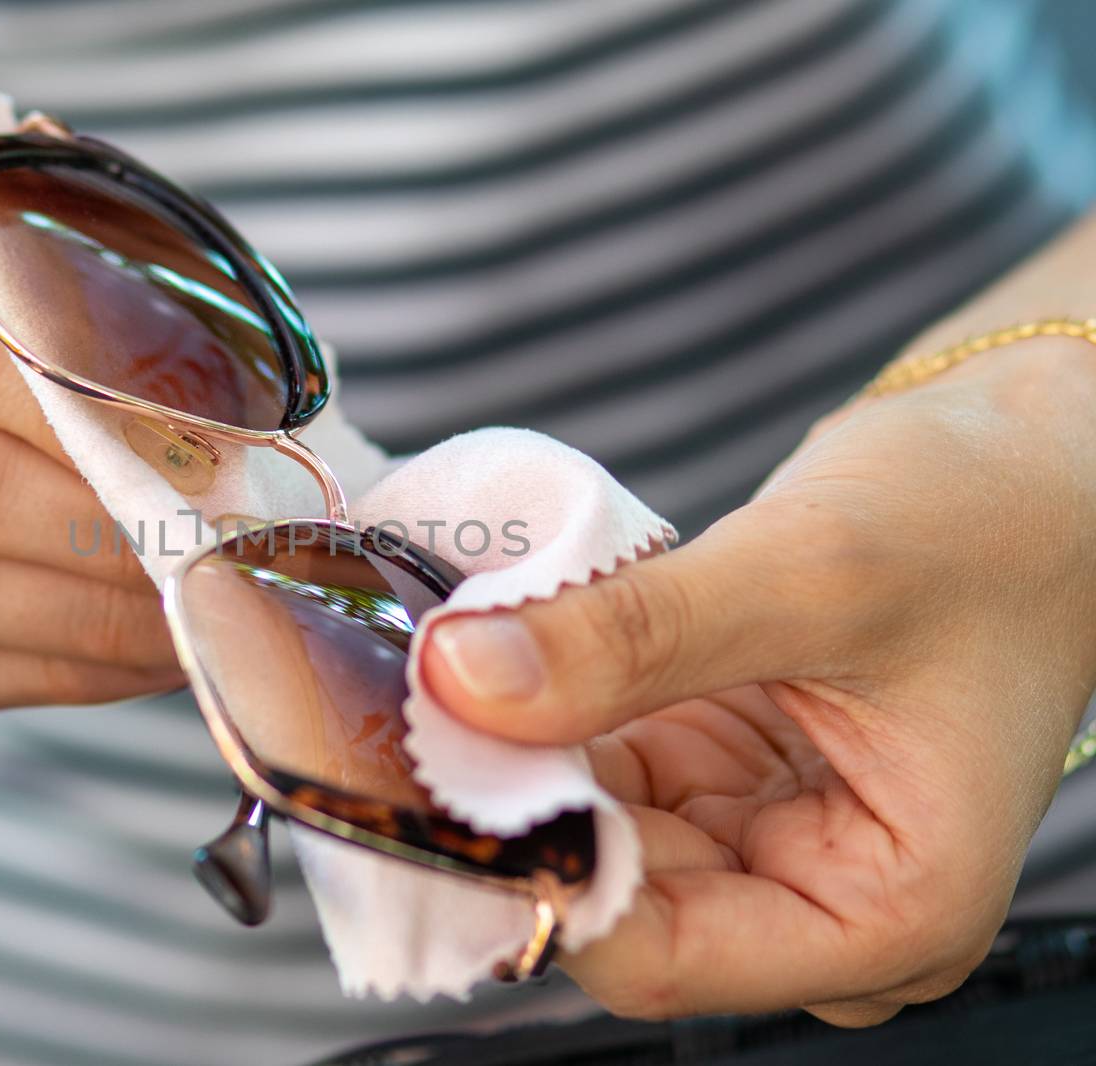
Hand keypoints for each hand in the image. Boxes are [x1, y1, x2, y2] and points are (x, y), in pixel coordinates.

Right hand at [0, 190, 182, 732]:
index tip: (220, 459)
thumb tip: (239, 411)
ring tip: (199, 617)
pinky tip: (135, 662)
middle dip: (105, 525)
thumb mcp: (25, 302)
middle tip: (221, 556)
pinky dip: (54, 673)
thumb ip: (112, 327)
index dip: (100, 410)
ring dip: (92, 615)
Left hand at [423, 330, 1095, 1023]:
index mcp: (888, 909)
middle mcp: (818, 898)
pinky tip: (494, 660)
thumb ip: (631, 638)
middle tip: (411, 714)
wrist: (1021, 463)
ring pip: (596, 834)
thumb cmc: (980, 522)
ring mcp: (761, 836)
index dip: (546, 879)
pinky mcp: (718, 772)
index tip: (444, 776)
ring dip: (519, 761)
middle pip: (618, 900)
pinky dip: (546, 720)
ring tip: (443, 673)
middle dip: (517, 813)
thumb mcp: (808, 574)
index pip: (666, 955)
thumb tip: (461, 681)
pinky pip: (604, 771)